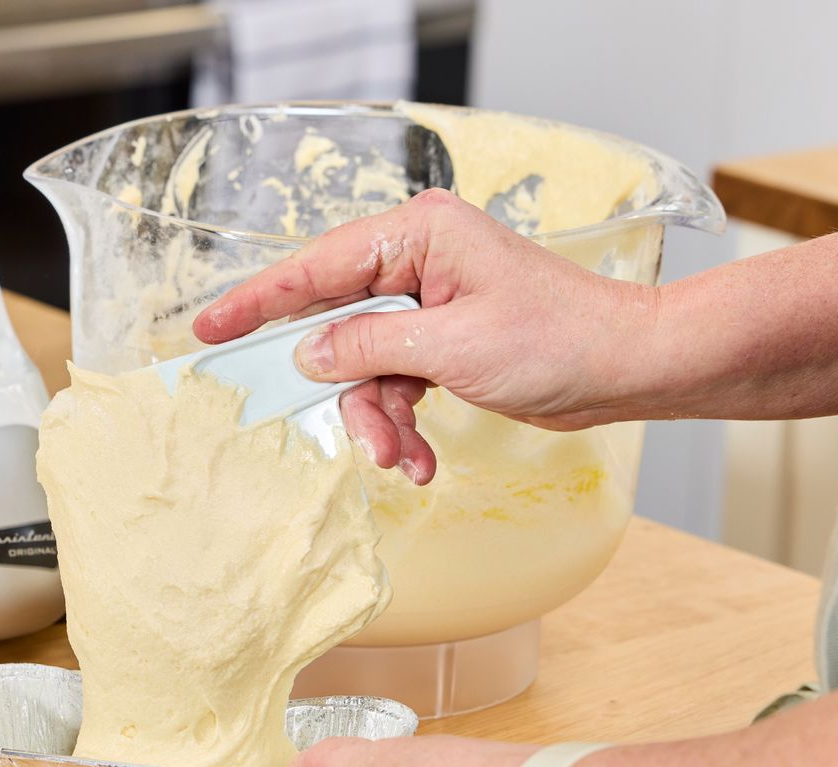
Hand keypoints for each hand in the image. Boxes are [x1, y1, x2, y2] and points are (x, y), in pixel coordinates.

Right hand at [192, 188, 661, 483]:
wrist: (626, 367)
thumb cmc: (560, 338)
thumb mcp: (452, 347)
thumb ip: (370, 347)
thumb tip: (311, 354)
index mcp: (419, 236)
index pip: (317, 265)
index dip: (259, 300)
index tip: (211, 327)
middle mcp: (419, 262)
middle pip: (339, 325)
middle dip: (348, 391)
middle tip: (352, 437)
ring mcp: (432, 304)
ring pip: (367, 368)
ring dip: (381, 421)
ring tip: (405, 460)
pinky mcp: (445, 342)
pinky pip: (398, 385)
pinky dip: (404, 425)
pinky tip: (422, 459)